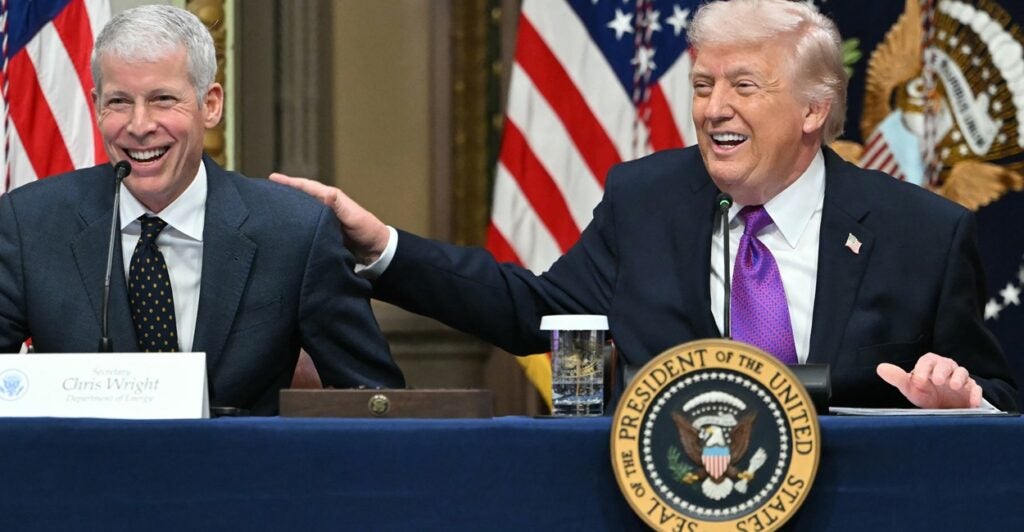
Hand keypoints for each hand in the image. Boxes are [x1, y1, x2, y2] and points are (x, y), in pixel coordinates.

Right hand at [269, 173, 389, 263]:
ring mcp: (322, 221)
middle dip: (283, 192)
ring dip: (286, 207)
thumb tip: (326, 192)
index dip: (290, 183)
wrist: (376, 251)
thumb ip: (338, 205)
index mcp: (331, 200)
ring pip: (300, 211)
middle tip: (264, 190)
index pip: (306, 187)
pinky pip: (304, 225)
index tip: (272, 178)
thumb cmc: (367, 231)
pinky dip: (294, 223)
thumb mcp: (353, 216)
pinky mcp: (321, 233)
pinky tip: (283, 226)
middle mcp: (324, 208)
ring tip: (268, 205)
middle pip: (300, 197)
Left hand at [876, 352, 981, 408]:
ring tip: (955, 386)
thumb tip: (880, 368)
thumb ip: (897, 378)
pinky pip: (976, 389)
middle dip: (942, 371)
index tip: (917, 381)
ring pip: (963, 373)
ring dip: (960, 378)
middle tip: (938, 380)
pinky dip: (976, 394)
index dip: (923, 369)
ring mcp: (961, 380)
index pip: (927, 361)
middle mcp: (947, 369)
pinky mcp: (971, 391)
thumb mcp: (911, 388)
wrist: (944, 408)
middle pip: (947, 364)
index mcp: (931, 366)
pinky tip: (972, 402)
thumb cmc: (925, 394)